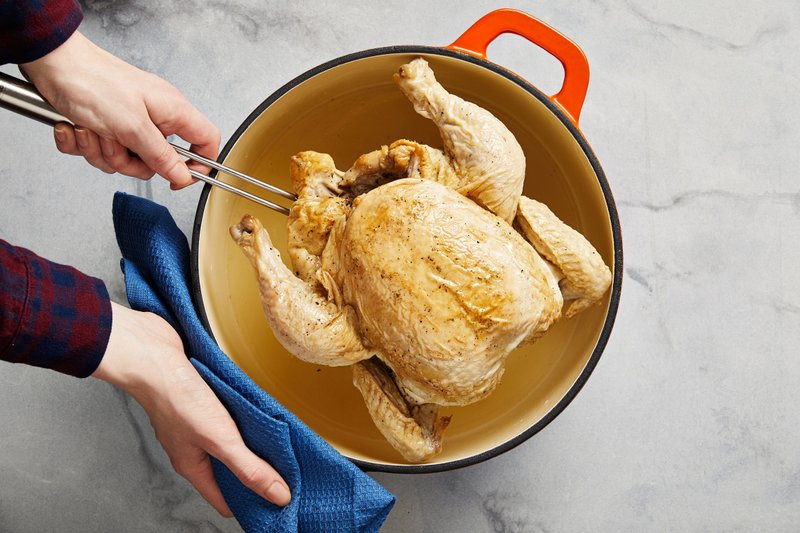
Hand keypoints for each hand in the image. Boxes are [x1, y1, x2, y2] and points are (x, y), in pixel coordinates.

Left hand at [20, 31, 219, 189]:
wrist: (52, 63)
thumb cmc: (93, 82)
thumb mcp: (133, 127)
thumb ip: (161, 156)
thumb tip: (183, 175)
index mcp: (172, 111)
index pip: (206, 141)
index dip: (199, 164)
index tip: (178, 179)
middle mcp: (153, 117)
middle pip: (156, 160)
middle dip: (128, 161)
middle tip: (115, 145)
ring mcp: (128, 121)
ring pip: (124, 159)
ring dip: (100, 152)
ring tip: (91, 130)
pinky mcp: (104, 124)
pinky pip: (99, 151)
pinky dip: (81, 143)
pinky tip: (74, 127)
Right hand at [93, 303, 290, 515]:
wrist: (152, 353)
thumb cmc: (176, 397)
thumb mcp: (220, 439)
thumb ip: (249, 467)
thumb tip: (278, 495)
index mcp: (192, 465)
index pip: (224, 498)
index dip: (250, 504)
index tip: (277, 501)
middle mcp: (192, 447)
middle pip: (228, 470)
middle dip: (255, 472)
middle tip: (286, 469)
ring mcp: (194, 422)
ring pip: (227, 441)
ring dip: (251, 442)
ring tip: (278, 440)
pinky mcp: (200, 399)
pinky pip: (226, 415)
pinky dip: (242, 417)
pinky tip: (257, 410)